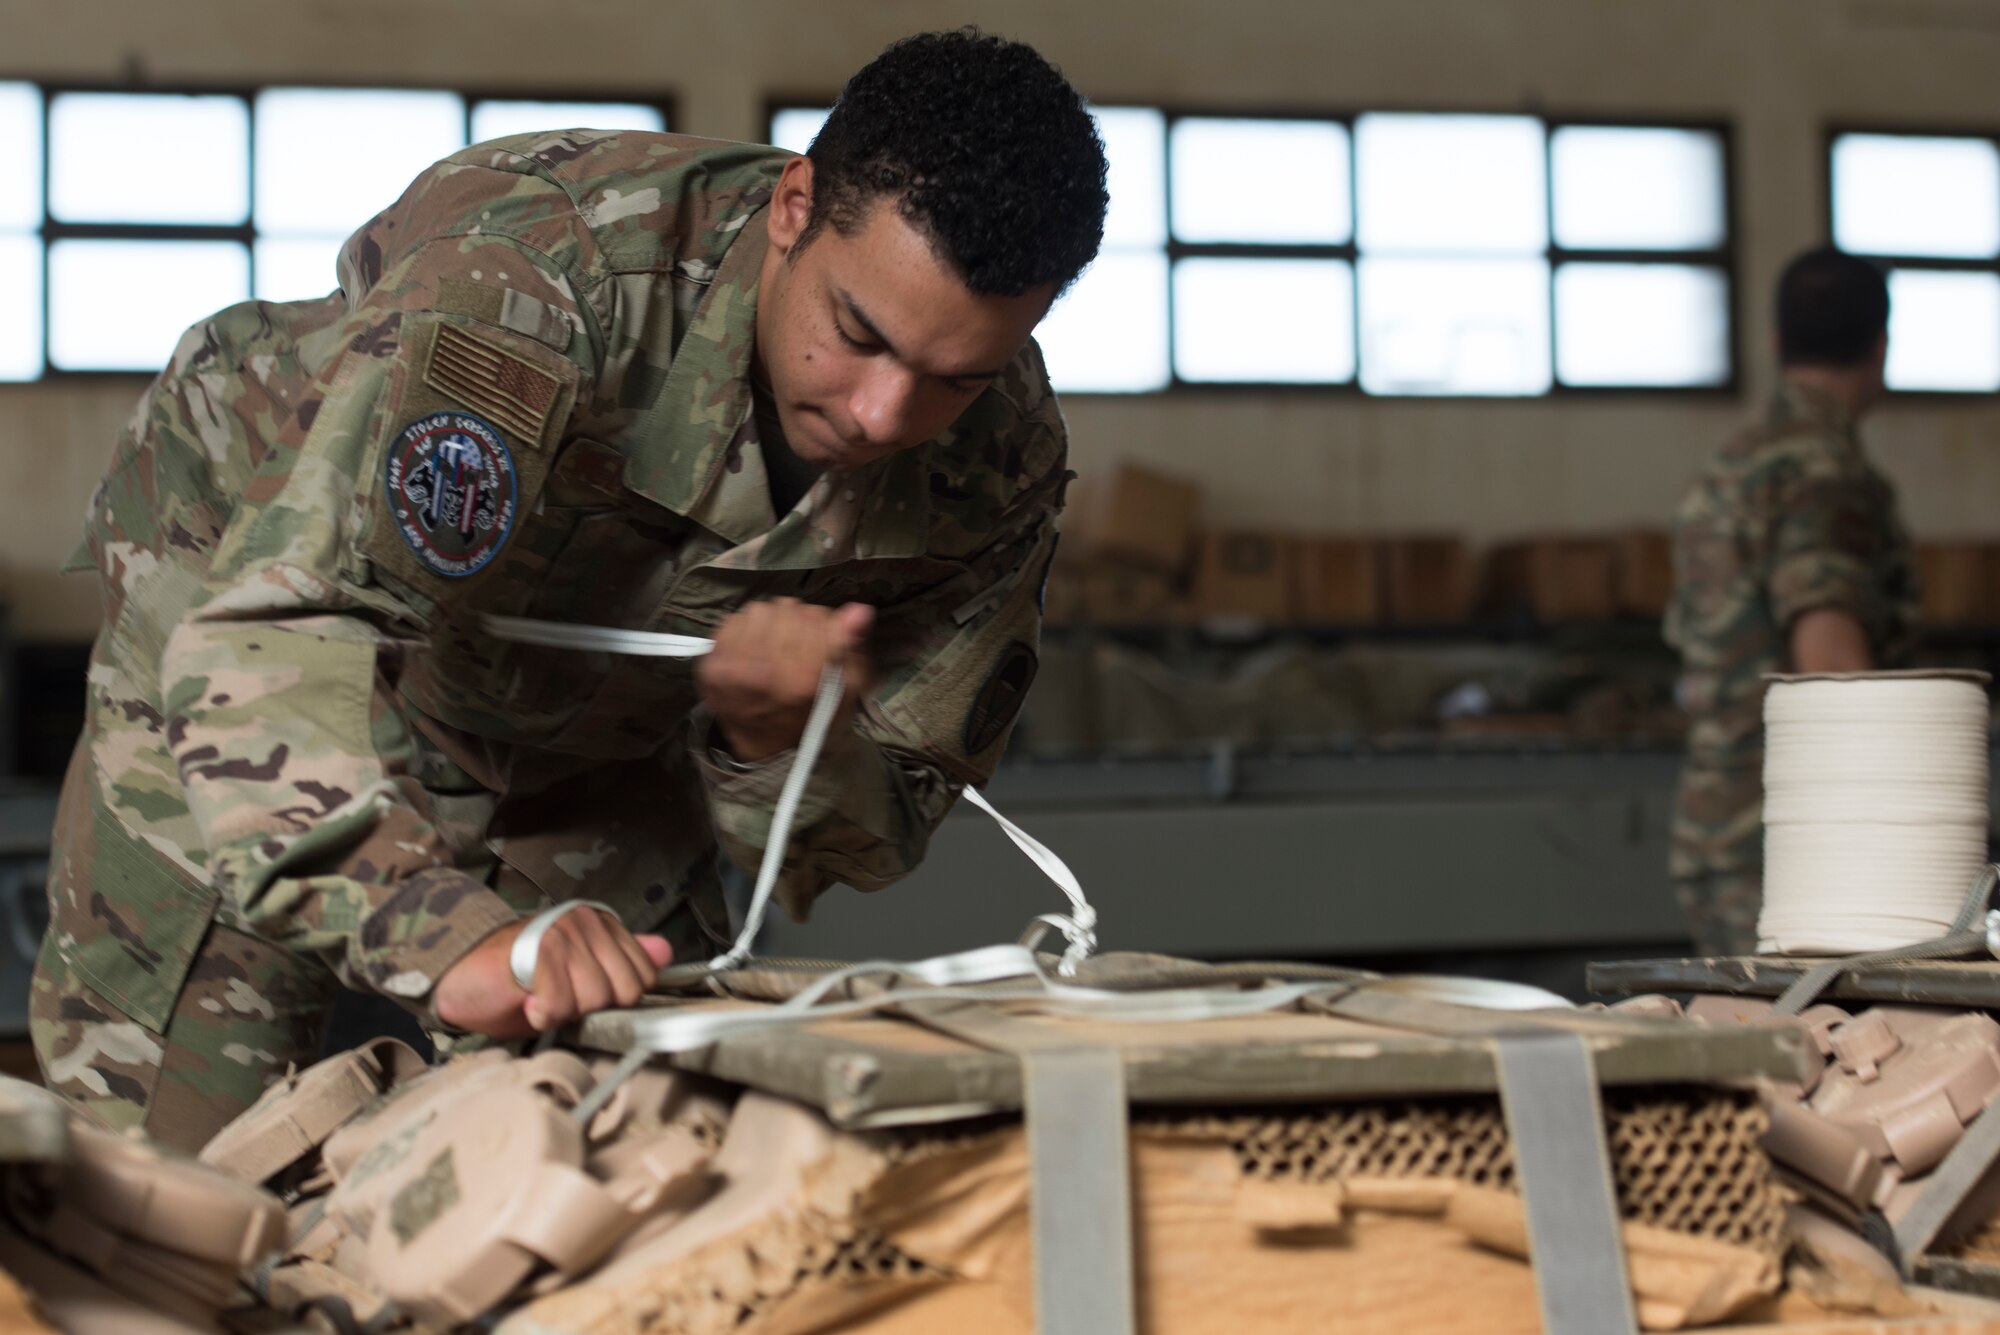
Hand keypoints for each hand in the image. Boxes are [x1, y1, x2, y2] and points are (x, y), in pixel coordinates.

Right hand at [433, 909, 672, 1036]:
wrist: (459, 975)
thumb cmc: (516, 982)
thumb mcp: (577, 979)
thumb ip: (621, 963)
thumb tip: (664, 952)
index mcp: (603, 927)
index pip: (644, 977)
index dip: (615, 1001)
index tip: (583, 999)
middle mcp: (588, 922)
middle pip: (624, 990)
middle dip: (592, 1008)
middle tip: (559, 999)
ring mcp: (565, 931)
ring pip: (594, 998)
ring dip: (564, 1011)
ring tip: (540, 997)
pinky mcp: (540, 947)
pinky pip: (560, 1003)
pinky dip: (543, 1013)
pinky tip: (527, 1002)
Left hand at [697, 599, 873, 761]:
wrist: (767, 749)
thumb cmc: (813, 717)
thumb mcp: (847, 690)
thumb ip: (853, 647)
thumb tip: (860, 610)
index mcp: (802, 679)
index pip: (815, 617)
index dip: (824, 625)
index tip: (824, 640)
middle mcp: (763, 669)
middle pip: (787, 609)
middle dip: (797, 622)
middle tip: (799, 645)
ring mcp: (731, 666)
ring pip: (759, 610)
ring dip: (771, 623)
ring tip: (775, 647)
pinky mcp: (710, 664)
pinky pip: (733, 620)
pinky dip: (746, 629)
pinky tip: (753, 650)